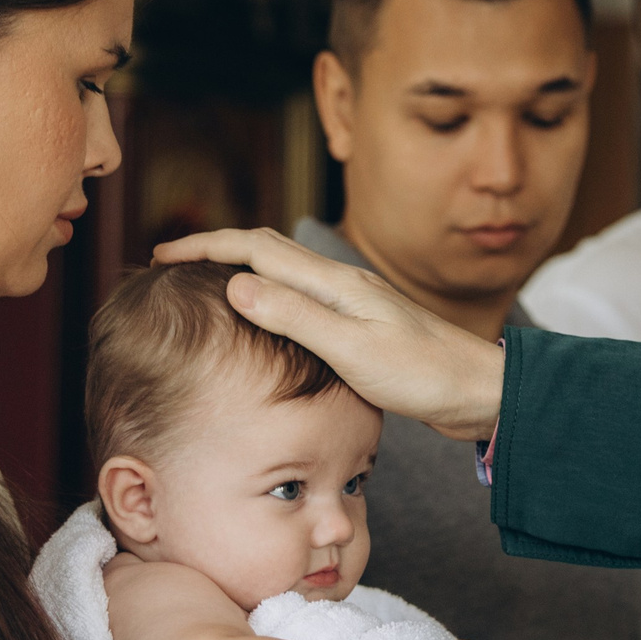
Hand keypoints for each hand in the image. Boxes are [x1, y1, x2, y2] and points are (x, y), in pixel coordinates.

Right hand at [152, 228, 505, 440]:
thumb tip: (235, 285)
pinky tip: (265, 319)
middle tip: (170, 263)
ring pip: (284, 272)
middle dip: (215, 250)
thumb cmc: (423, 375)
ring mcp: (354, 303)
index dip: (205, 247)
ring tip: (205, 284)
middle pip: (267, 250)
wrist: (479, 391)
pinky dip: (269, 297)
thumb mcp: (353, 351)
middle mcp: (342, 283)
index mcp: (335, 283)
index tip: (161, 255)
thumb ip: (296, 318)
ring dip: (240, 269)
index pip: (256, 249)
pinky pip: (301, 298)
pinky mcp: (362, 326)